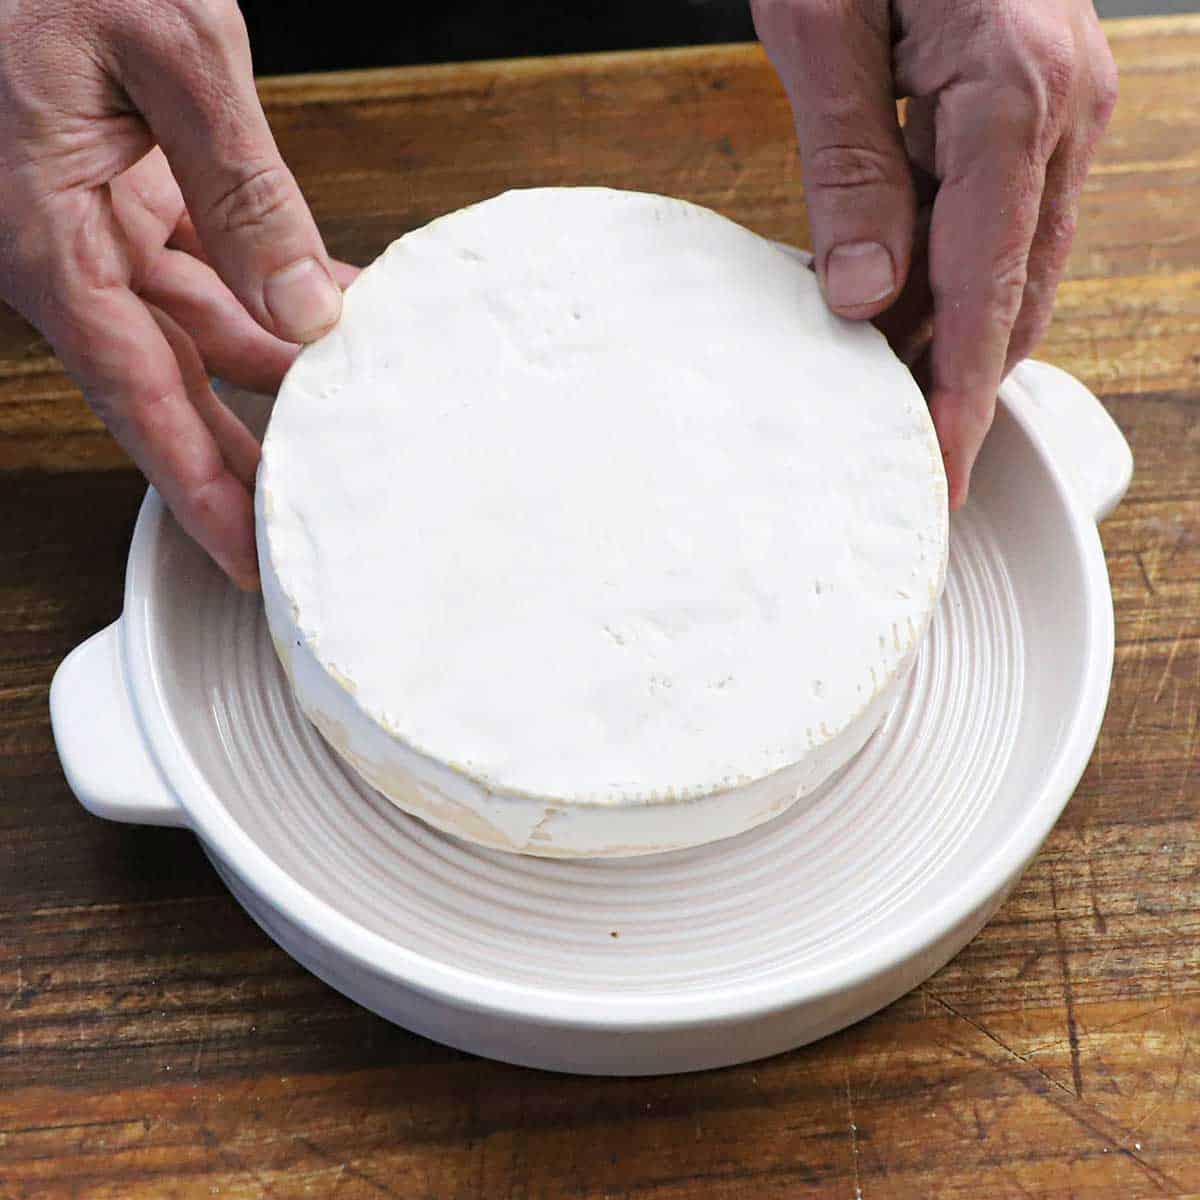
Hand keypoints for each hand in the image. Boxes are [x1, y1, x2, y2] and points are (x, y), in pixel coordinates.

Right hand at [0, 0, 357, 587]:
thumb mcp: (168, 44)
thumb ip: (241, 182)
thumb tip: (302, 308)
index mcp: (50, 238)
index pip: (140, 399)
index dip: (200, 487)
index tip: (249, 558)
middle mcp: (68, 248)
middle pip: (173, 386)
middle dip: (246, 456)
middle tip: (317, 516)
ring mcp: (99, 221)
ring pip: (203, 329)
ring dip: (281, 371)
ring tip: (358, 412)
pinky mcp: (133, 186)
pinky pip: (212, 262)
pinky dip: (278, 286)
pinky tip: (337, 310)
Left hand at [753, 0, 1117, 506]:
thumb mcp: (823, 24)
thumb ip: (849, 165)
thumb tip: (864, 295)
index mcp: (1017, 95)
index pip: (987, 292)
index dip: (958, 397)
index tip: (937, 475)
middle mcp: (1064, 113)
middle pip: (1014, 298)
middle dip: (955, 384)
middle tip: (892, 455)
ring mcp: (1063, 113)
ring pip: (1013, 272)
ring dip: (948, 338)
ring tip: (878, 393)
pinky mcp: (1037, 110)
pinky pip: (1002, 229)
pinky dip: (950, 283)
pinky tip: (894, 312)